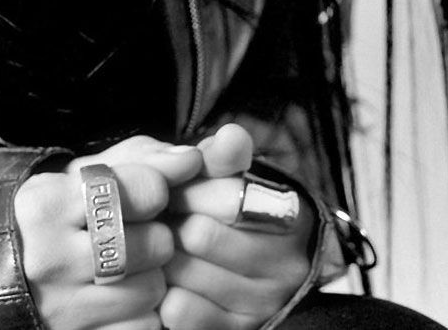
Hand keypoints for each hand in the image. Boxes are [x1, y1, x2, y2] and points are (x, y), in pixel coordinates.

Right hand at [15, 134, 202, 329]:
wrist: (0, 273)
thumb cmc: (58, 212)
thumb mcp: (87, 172)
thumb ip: (143, 159)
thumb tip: (191, 160)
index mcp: (48, 204)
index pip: (147, 190)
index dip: (156, 191)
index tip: (144, 196)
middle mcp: (49, 258)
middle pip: (155, 244)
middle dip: (155, 237)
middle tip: (136, 234)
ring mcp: (59, 308)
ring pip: (152, 290)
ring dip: (150, 277)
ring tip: (127, 266)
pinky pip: (143, 326)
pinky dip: (141, 313)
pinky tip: (120, 297)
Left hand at [160, 123, 316, 329]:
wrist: (253, 261)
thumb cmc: (234, 208)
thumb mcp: (235, 176)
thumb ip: (227, 156)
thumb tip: (230, 136)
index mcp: (289, 214)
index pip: (228, 197)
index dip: (191, 189)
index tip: (174, 187)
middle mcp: (286, 264)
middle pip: (201, 235)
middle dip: (172, 221)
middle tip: (159, 215)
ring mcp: (263, 303)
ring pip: (187, 273)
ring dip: (162, 256)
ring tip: (160, 244)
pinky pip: (182, 311)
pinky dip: (164, 293)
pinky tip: (167, 279)